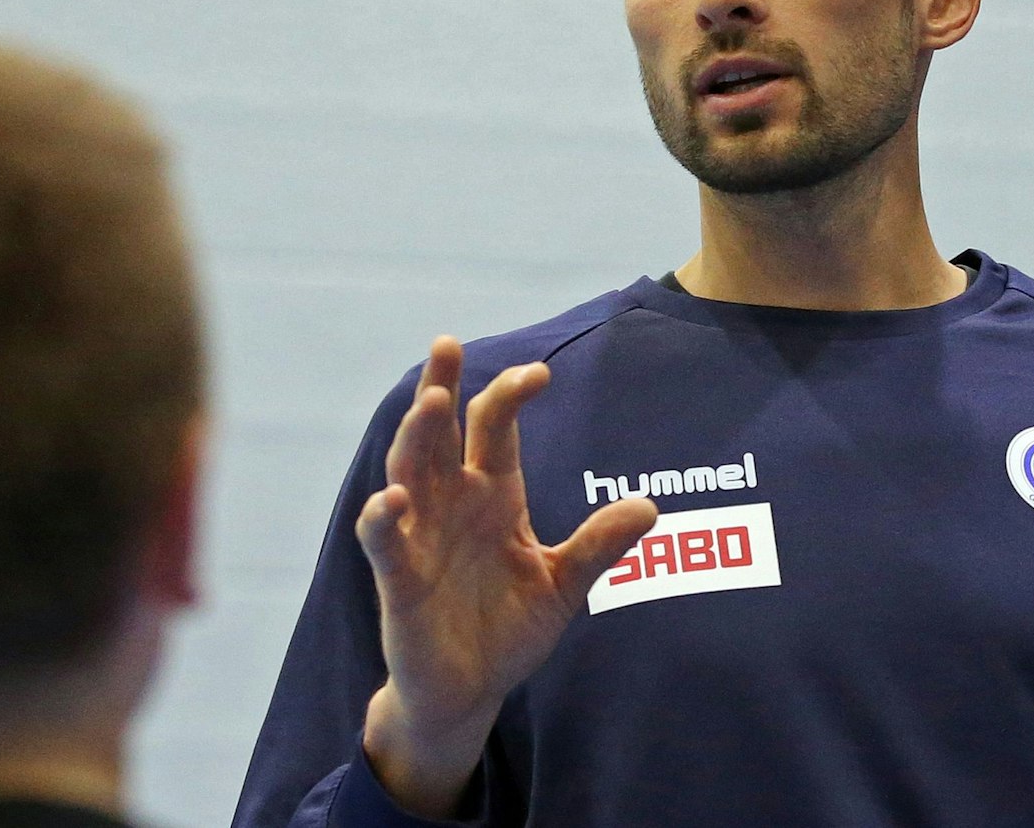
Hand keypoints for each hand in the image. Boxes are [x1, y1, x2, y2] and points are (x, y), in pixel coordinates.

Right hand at [355, 336, 656, 815]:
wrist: (469, 690)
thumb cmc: (508, 629)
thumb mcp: (563, 586)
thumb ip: (598, 546)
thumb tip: (650, 506)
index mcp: (494, 495)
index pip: (494, 429)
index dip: (511, 395)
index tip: (540, 374)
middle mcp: (452, 503)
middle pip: (441, 433)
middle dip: (441, 388)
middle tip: (448, 344)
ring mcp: (420, 537)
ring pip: (409, 471)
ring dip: (416, 437)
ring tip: (429, 403)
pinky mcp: (399, 579)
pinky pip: (385, 542)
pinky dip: (384, 518)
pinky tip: (393, 498)